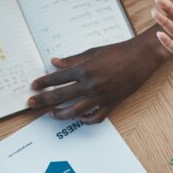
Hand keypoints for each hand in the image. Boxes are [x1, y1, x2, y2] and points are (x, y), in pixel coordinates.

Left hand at [28, 37, 159, 122]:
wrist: (142, 57)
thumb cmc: (118, 52)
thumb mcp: (93, 52)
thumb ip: (73, 60)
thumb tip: (55, 62)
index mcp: (85, 69)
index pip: (58, 78)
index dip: (44, 82)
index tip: (33, 87)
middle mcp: (90, 84)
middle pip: (61, 96)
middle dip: (43, 100)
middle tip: (31, 104)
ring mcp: (101, 96)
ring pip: (75, 111)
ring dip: (60, 114)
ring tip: (51, 114)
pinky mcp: (111, 104)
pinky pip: (95, 118)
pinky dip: (86, 120)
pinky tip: (78, 118)